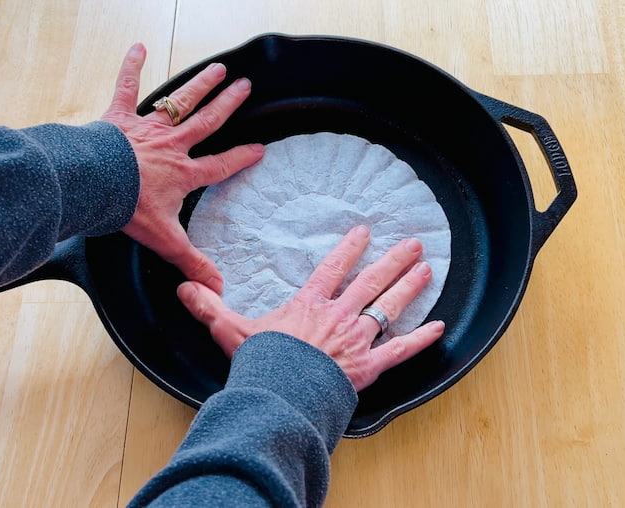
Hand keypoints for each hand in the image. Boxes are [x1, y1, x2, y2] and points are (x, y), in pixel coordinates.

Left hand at [101, 43, 263, 293]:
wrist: (93, 185)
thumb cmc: (129, 209)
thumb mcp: (166, 239)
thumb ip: (193, 263)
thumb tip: (219, 290)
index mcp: (185, 173)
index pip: (221, 166)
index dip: (242, 158)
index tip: (260, 148)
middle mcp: (172, 146)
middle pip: (208, 121)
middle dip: (228, 105)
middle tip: (246, 87)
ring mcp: (148, 128)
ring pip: (180, 102)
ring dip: (200, 84)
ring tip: (219, 68)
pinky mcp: (120, 117)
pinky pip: (127, 88)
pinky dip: (131, 67)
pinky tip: (139, 46)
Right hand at [177, 225, 444, 390]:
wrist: (279, 393)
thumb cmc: (260, 362)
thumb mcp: (229, 330)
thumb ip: (209, 306)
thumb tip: (184, 287)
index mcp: (311, 305)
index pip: (334, 268)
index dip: (350, 248)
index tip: (364, 232)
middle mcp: (339, 315)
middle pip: (371, 281)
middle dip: (393, 260)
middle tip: (413, 243)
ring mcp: (357, 339)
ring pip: (388, 306)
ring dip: (409, 286)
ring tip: (427, 269)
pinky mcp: (370, 366)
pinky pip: (400, 350)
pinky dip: (421, 339)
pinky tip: (440, 328)